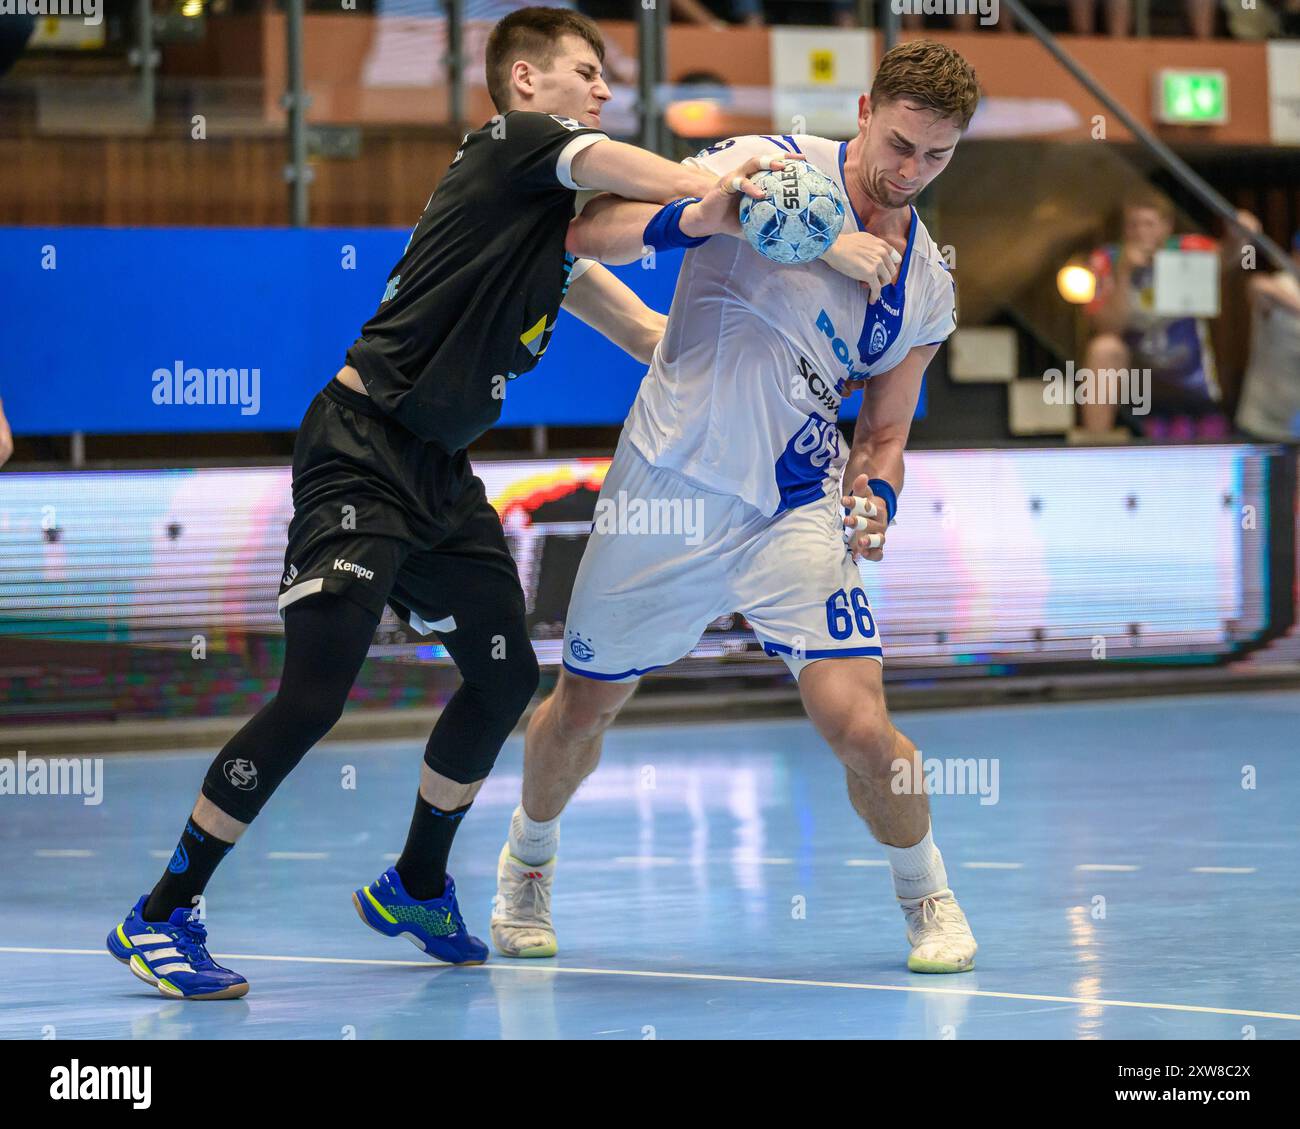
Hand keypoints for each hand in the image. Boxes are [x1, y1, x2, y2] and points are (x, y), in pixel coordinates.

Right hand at [679, 153, 805, 239]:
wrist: (707, 221)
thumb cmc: (731, 220)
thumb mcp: (753, 220)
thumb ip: (768, 221)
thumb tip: (788, 233)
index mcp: (752, 179)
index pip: (772, 165)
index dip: (788, 161)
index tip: (805, 162)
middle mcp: (745, 173)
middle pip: (765, 159)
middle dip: (782, 156)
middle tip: (798, 160)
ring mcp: (734, 176)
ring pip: (752, 164)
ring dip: (767, 163)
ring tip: (781, 167)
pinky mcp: (724, 184)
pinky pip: (739, 183)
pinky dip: (750, 187)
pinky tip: (761, 194)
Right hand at [822, 232, 900, 302]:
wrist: (833, 246)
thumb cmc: (844, 243)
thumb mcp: (865, 238)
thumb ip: (874, 247)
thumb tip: (873, 256)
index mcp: (882, 244)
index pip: (896, 258)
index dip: (889, 267)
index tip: (883, 272)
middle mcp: (882, 253)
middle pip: (892, 271)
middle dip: (883, 277)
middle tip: (872, 279)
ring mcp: (877, 264)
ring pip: (887, 280)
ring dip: (879, 285)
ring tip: (867, 285)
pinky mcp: (870, 274)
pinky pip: (877, 289)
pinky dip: (875, 296)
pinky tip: (871, 300)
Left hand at [841, 473, 887, 562]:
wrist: (876, 519)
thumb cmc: (865, 507)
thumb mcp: (862, 496)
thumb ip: (860, 488)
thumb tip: (862, 476)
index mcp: (875, 508)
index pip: (866, 504)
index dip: (855, 502)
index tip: (843, 500)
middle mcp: (879, 522)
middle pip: (871, 523)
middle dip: (860, 522)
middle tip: (847, 521)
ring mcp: (879, 535)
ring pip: (879, 539)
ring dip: (870, 541)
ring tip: (860, 543)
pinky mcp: (877, 547)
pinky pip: (879, 554)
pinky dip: (872, 555)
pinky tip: (861, 555)